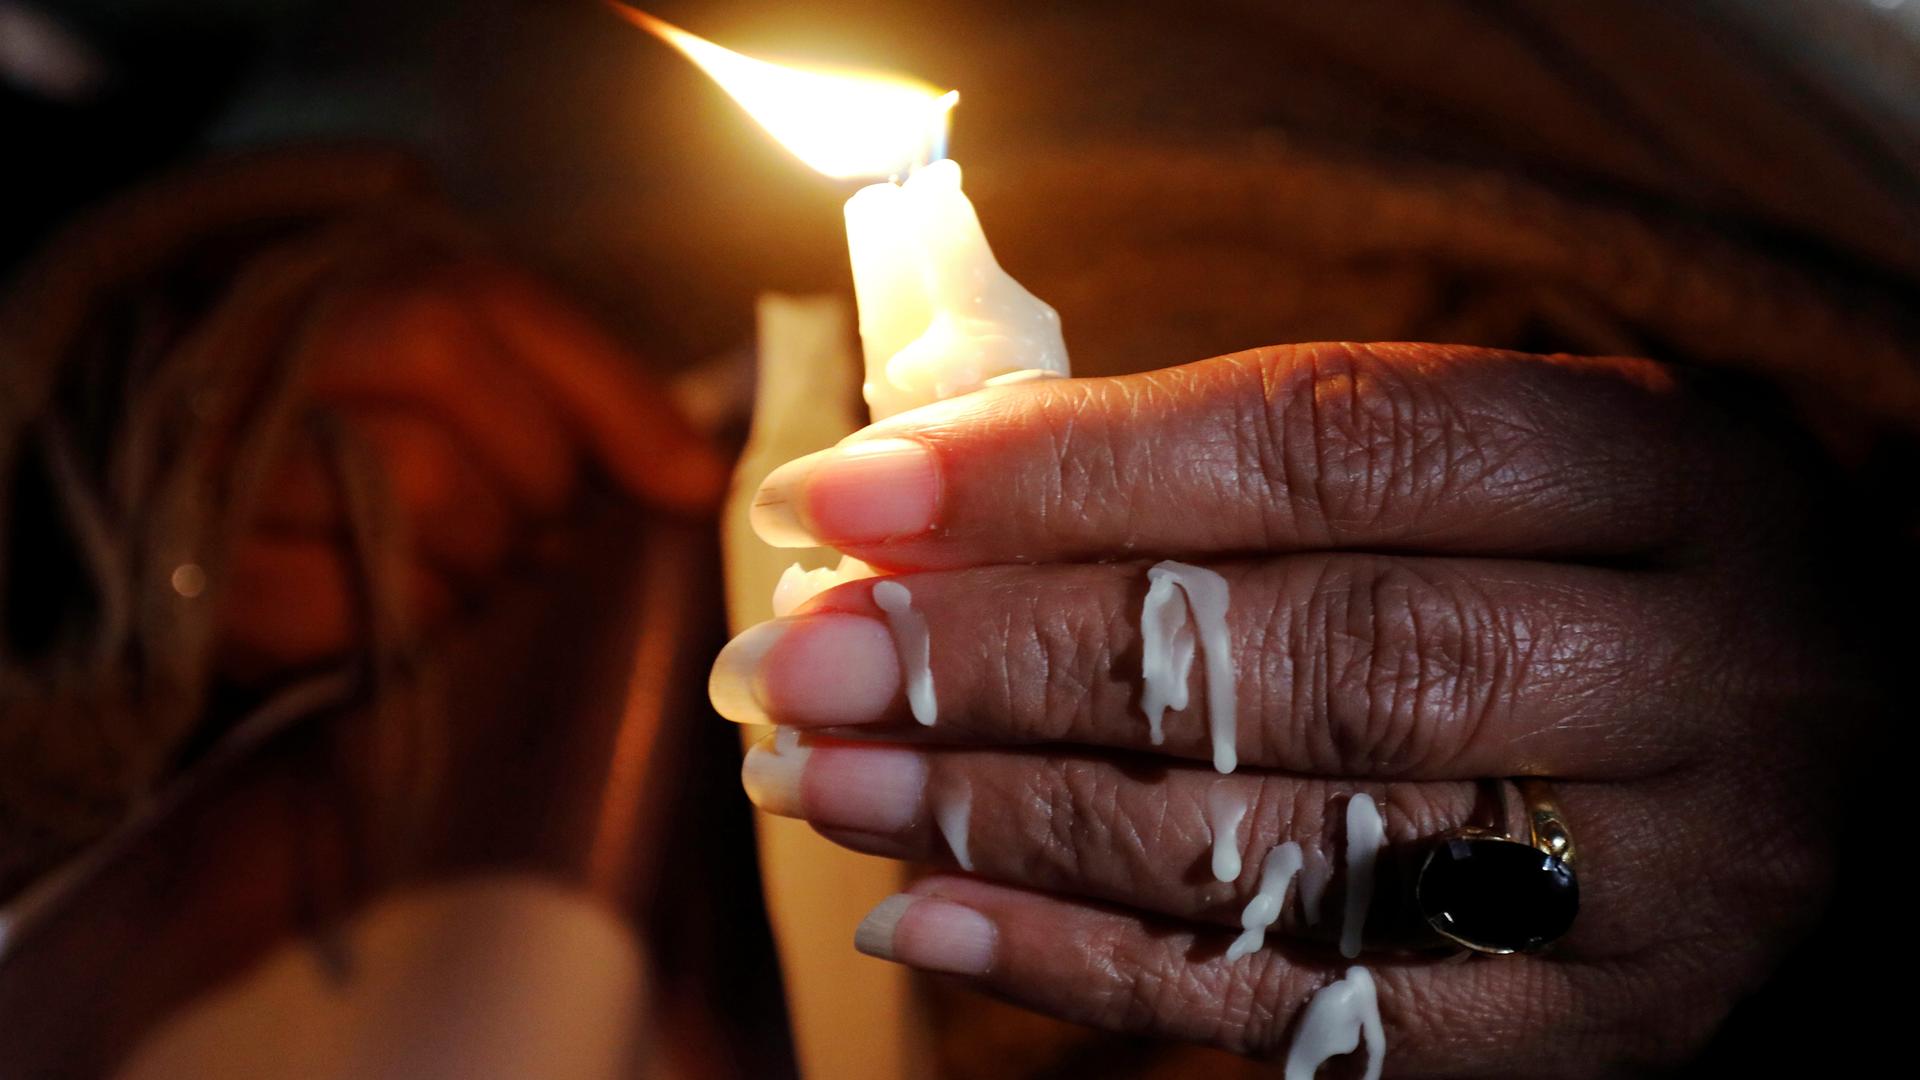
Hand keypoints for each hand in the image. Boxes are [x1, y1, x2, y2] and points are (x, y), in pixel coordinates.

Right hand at [222, 260, 725, 677]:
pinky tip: (394, 611)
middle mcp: (276, 343)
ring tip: (457, 563)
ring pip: (416, 488)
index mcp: (356, 282)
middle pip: (452, 380)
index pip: (495, 305)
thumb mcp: (491, 397)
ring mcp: (222, 450)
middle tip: (526, 530)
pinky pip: (341, 598)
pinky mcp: (199, 567)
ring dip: (473, 560)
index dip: (612, 399)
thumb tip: (702, 481)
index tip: (688, 486)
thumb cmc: (391, 456)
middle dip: (532, 485)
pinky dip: (399, 624)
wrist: (216, 515)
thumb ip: (595, 409)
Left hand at [709, 343, 1879, 1073]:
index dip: (1059, 470)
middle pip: (1282, 657)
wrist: (1861, 766)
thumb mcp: (1501, 466)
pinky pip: (1308, 1011)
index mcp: (1656, 473)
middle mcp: (1680, 673)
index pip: (1312, 450)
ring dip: (1005, 815)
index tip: (853, 495)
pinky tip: (928, 920)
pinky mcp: (1602, 1029)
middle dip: (1003, 659)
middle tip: (805, 655)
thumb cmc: (1614, 579)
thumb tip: (941, 496)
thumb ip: (1258, 474)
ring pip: (1272, 848)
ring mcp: (1656, 877)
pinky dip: (1090, 970)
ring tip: (826, 777)